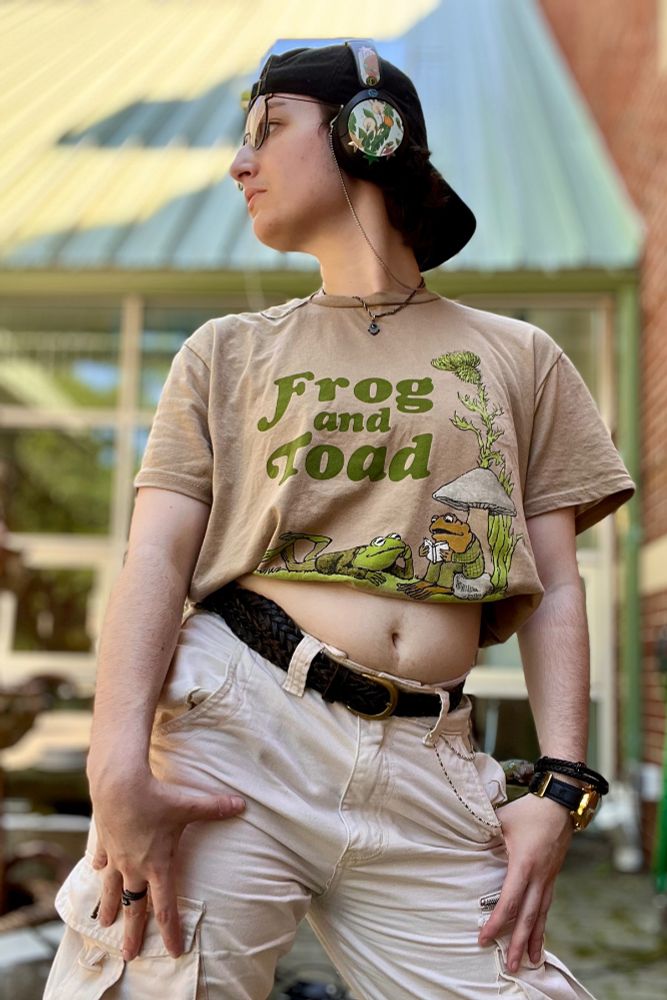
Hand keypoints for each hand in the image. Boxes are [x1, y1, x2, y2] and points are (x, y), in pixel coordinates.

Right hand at [90, 765, 244, 960]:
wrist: (118, 783)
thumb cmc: (156, 797)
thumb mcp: (189, 804)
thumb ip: (215, 808)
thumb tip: (242, 804)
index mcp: (157, 865)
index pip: (165, 908)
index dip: (171, 931)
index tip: (174, 951)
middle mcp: (134, 867)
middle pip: (134, 907)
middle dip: (132, 933)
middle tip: (130, 955)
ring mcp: (116, 856)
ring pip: (111, 890)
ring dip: (109, 908)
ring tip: (104, 924)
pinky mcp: (104, 842)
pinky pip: (101, 860)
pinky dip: (100, 868)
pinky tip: (99, 871)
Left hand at [477, 792, 572, 971]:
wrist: (560, 804)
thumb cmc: (527, 811)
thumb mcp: (501, 820)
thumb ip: (483, 834)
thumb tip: (463, 845)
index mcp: (524, 863)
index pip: (509, 900)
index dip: (496, 922)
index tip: (484, 938)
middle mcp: (539, 876)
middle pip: (528, 916)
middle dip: (518, 943)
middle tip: (512, 967)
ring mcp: (548, 878)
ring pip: (541, 914)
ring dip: (534, 939)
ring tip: (531, 961)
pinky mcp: (552, 876)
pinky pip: (546, 905)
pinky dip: (542, 923)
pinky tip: (539, 936)